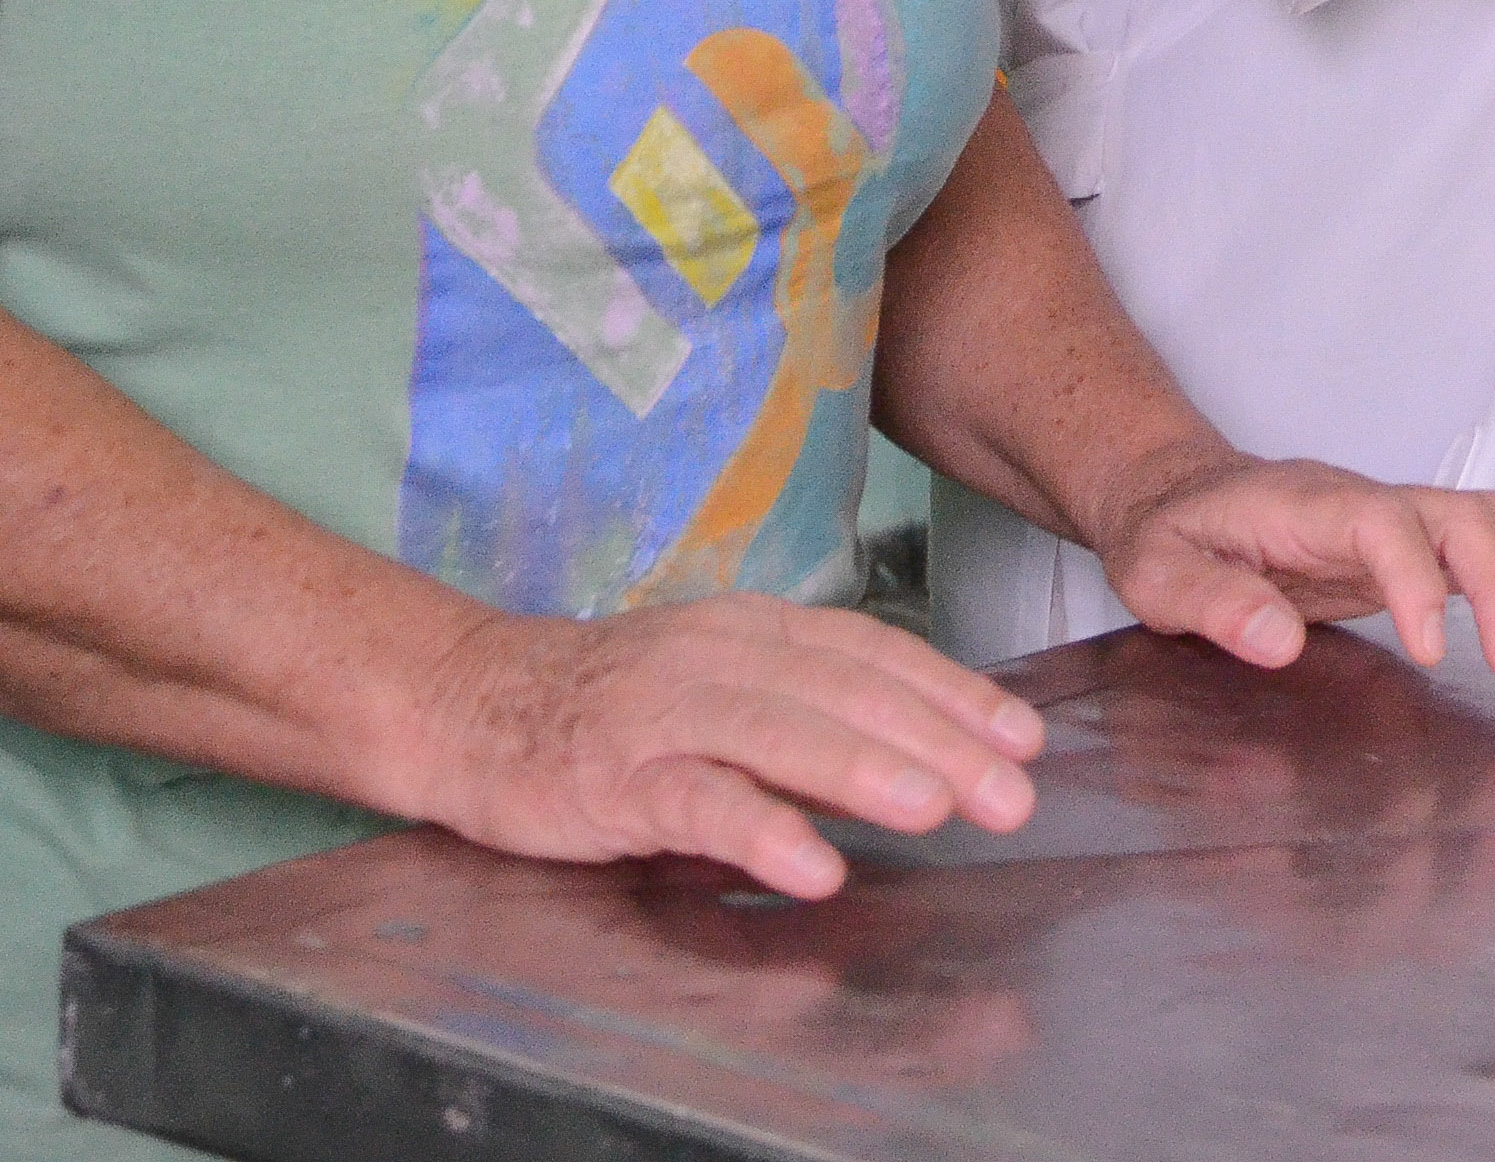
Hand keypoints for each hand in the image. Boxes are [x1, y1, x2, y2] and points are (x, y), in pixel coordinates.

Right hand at [398, 595, 1051, 901]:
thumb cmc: (613, 705)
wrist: (471, 702)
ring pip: (779, 732)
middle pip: (845, 692)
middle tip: (1011, 793)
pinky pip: (696, 799)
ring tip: (938, 807)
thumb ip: (812, 714)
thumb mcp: (724, 688)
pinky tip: (812, 864)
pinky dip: (759, 828)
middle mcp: (718, 657)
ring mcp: (663, 713)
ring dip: (865, 769)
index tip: (1023, 737)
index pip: (873, 652)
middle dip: (938, 740)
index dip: (953, 692)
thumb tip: (924, 752)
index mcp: (754, 631)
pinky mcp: (613, 775)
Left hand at [1093, 443, 1494, 681]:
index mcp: (1310, 507)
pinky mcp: (1411, 548)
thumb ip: (1210, 603)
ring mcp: (1397, 521)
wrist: (1178, 495)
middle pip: (1462, 516)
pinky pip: (1489, 553)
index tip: (1432, 648)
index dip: (1416, 581)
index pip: (1384, 524)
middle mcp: (1369, 504)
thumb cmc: (1169, 535)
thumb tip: (1275, 640)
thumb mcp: (1158, 571)